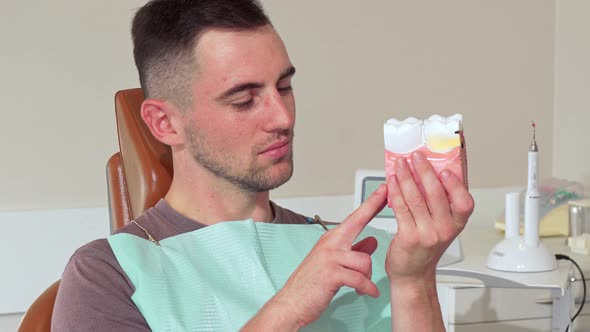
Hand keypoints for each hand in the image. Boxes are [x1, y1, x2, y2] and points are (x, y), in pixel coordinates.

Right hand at [272, 185, 388, 327]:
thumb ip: (355, 251)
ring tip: (363, 286)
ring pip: (365, 260)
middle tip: (386, 194)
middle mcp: (330, 244)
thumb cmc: (311, 284)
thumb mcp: (334, 264)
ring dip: (368, 277)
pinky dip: (367, 289)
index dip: (370, 203)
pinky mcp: (331, 274)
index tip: (382, 190)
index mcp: (331, 240)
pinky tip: (368, 293)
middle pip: (357, 222)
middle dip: (373, 207)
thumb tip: (372, 241)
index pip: (355, 218)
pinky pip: (359, 279)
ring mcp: (330, 257)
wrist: (291, 303)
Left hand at [385, 151, 473, 282]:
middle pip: (436, 194)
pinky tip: (391, 181)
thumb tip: (436, 170)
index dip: (456, 184)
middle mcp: (446, 229)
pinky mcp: (409, 237)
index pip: (465, 202)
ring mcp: (428, 234)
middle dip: (424, 171)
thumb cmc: (427, 246)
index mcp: (458, 223)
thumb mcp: (443, 224)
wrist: (413, 273)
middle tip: (416, 156)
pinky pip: (401, 208)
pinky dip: (395, 191)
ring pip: (416, 198)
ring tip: (400, 164)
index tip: (445, 168)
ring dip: (406, 177)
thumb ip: (442, 201)